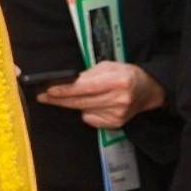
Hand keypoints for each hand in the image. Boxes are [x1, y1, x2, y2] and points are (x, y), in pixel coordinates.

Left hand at [38, 61, 162, 130]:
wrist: (147, 91)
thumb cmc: (126, 76)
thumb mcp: (109, 66)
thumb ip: (89, 73)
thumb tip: (68, 82)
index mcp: (118, 81)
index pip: (85, 88)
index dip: (65, 90)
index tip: (49, 90)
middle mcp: (118, 99)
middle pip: (81, 102)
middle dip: (59, 99)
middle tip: (43, 96)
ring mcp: (117, 114)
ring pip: (84, 110)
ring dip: (73, 104)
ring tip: (71, 96)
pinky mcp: (115, 123)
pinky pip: (90, 119)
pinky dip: (86, 111)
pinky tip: (93, 104)